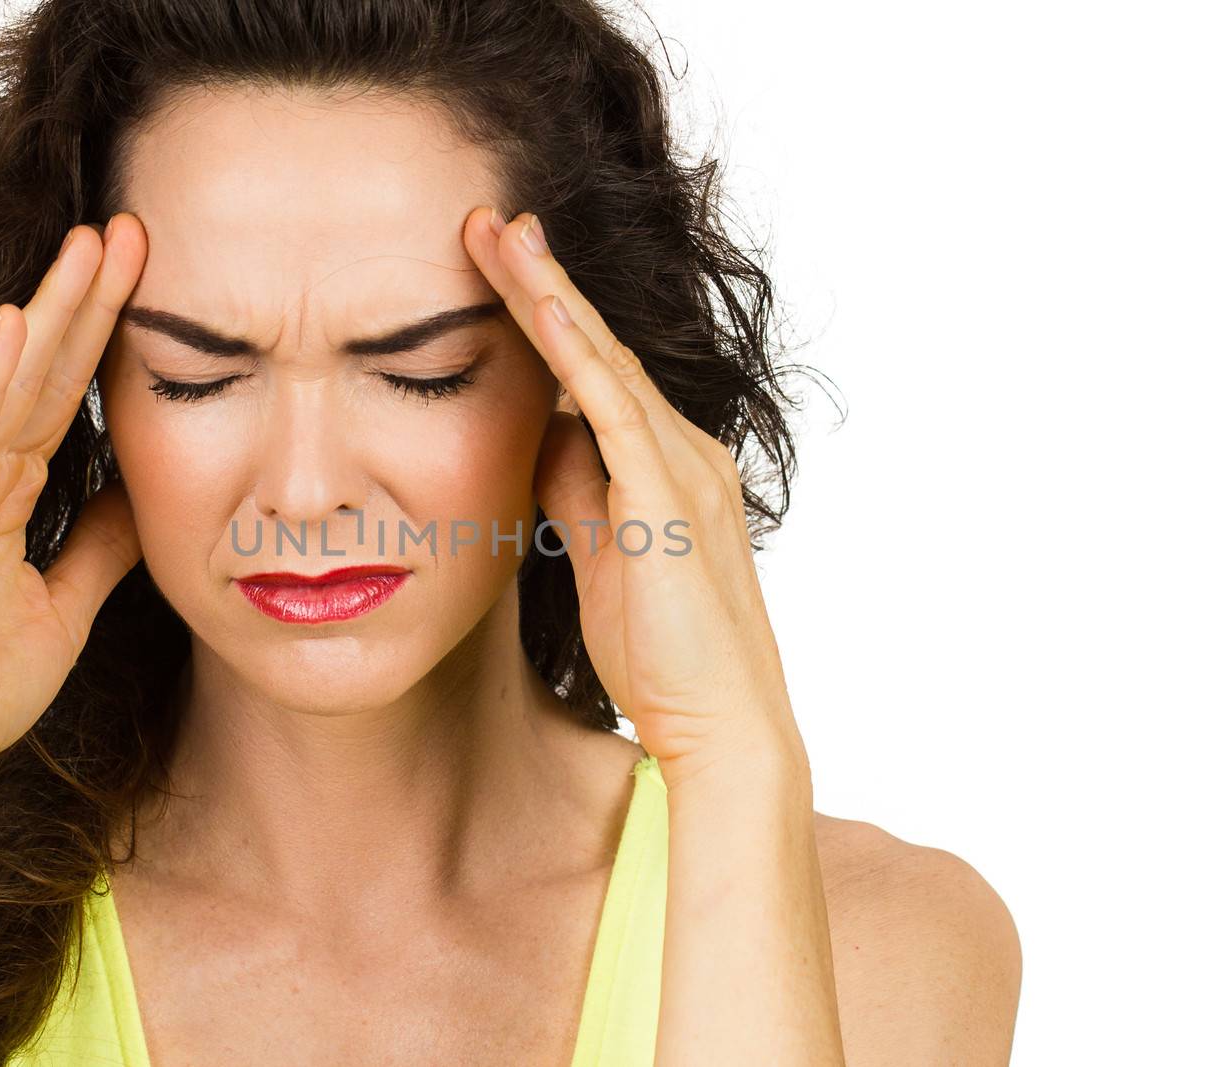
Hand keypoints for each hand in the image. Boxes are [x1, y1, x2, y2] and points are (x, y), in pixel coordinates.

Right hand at [0, 215, 148, 798]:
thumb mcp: (66, 604)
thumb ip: (101, 548)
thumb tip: (144, 500)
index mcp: (4, 489)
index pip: (64, 393)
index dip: (103, 333)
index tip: (147, 273)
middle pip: (41, 368)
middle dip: (87, 297)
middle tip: (132, 227)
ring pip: (8, 384)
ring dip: (50, 313)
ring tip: (93, 244)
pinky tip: (17, 328)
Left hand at [463, 206, 806, 784]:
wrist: (721, 723)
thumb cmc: (662, 654)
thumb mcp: (601, 554)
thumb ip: (578, 490)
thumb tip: (542, 435)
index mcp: (666, 466)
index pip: (596, 375)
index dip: (546, 320)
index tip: (497, 269)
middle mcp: (683, 450)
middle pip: (599, 350)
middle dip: (540, 282)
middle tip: (489, 222)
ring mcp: (684, 466)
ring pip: (606, 362)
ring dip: (549, 295)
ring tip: (500, 236)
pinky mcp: (671, 495)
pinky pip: (616, 407)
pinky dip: (577, 352)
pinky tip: (540, 304)